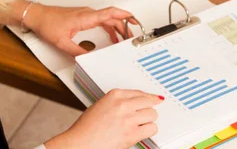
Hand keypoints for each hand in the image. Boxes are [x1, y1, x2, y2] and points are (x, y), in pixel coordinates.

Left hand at [25, 4, 137, 56]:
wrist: (37, 16)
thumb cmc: (47, 23)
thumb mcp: (61, 42)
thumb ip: (76, 51)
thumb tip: (88, 58)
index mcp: (85, 17)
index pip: (109, 13)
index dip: (124, 15)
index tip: (134, 19)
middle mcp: (88, 13)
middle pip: (112, 17)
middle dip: (124, 26)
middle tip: (132, 37)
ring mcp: (86, 14)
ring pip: (107, 18)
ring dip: (117, 27)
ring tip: (124, 39)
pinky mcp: (83, 16)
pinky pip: (101, 20)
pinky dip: (109, 27)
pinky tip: (111, 36)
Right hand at [45, 89, 163, 148]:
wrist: (81, 143)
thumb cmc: (86, 128)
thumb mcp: (101, 105)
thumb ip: (118, 102)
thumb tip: (136, 103)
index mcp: (114, 95)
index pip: (139, 92)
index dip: (149, 97)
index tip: (155, 99)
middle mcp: (123, 104)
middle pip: (148, 102)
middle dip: (148, 109)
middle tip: (145, 114)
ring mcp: (128, 119)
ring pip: (152, 114)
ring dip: (149, 120)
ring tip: (141, 124)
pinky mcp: (132, 133)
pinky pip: (152, 128)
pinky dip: (149, 130)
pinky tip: (142, 132)